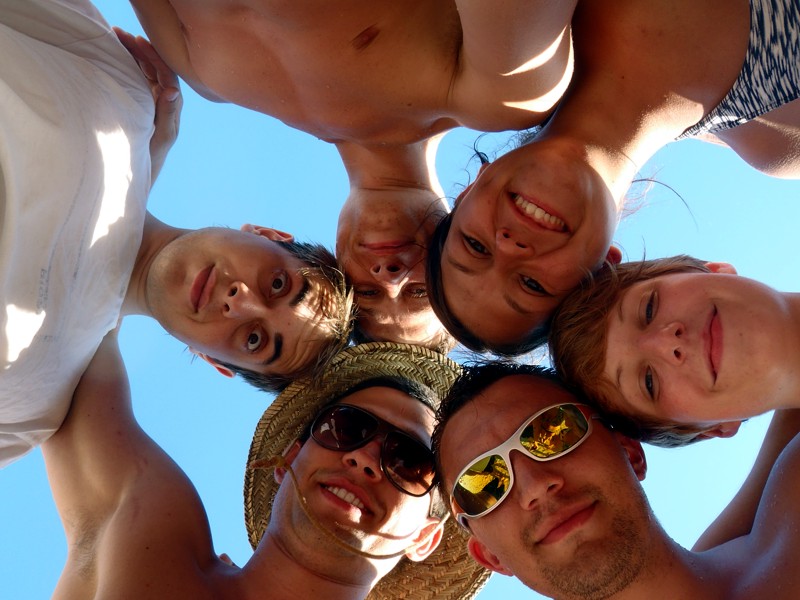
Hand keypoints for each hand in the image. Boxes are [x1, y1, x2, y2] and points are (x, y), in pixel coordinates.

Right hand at [114, 27, 182, 182]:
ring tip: (116, 38)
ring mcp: (152, 104)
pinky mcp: (142, 107)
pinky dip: (129, 66)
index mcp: (172, 109)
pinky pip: (138, 81)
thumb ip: (167, 116)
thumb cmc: (150, 161)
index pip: (167, 76)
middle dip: (141, 50)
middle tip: (120, 34)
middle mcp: (165, 104)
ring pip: (146, 73)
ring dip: (134, 55)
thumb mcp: (160, 139)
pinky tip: (117, 55)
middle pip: (156, 70)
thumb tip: (172, 90)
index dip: (154, 58)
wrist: (137, 178)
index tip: (137, 42)